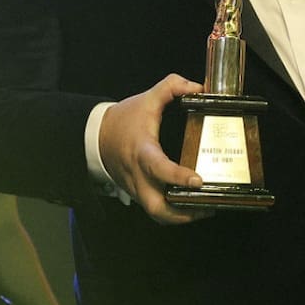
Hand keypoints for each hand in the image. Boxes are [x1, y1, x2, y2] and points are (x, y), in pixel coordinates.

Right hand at [99, 74, 204, 223]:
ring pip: (157, 214)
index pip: (159, 169)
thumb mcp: (146, 99)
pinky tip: (190, 205)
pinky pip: (155, 209)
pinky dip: (172, 212)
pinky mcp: (137, 193)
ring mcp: (136, 188)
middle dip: (183, 213)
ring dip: (180, 217)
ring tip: (204, 209)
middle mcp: (138, 175)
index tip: (198, 180)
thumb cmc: (123, 120)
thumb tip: (197, 87)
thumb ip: (172, 86)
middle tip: (207, 206)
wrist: (96, 136)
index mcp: (142, 152)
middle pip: (157, 207)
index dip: (178, 177)